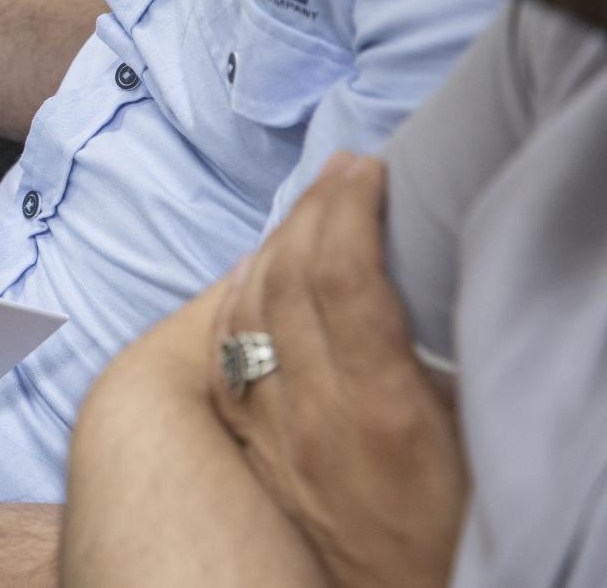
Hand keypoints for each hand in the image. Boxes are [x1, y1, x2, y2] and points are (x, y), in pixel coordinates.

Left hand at [210, 153, 466, 587]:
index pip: (343, 277)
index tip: (368, 168)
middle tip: (342, 171)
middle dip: (314, 210)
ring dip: (273, 243)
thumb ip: (433, 364)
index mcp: (381, 410)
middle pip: (289, 279)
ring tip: (308, 205)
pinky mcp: (249, 444)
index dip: (349, 209)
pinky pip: (226, 349)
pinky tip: (258, 267)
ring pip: (248, 307)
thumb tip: (415, 279)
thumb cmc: (452, 526)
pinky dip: (240, 294)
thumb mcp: (468, 441)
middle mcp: (312, 414)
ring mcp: (271, 429)